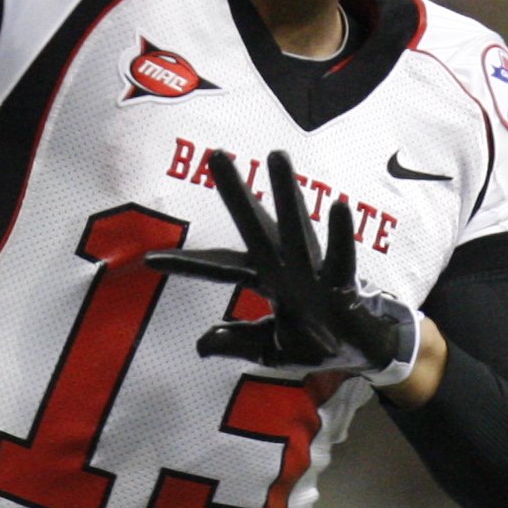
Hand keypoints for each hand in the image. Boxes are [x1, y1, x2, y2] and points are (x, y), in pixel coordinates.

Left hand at [149, 148, 421, 386]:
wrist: (358, 352)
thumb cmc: (313, 342)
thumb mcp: (269, 348)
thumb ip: (237, 343)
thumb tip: (201, 344)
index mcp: (264, 278)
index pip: (217, 268)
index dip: (186, 264)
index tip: (149, 261)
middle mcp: (284, 264)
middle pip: (252, 223)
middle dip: (235, 191)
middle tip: (216, 154)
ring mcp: (312, 268)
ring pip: (295, 224)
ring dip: (287, 192)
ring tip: (278, 155)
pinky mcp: (341, 281)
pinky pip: (340, 255)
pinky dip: (339, 233)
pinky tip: (338, 207)